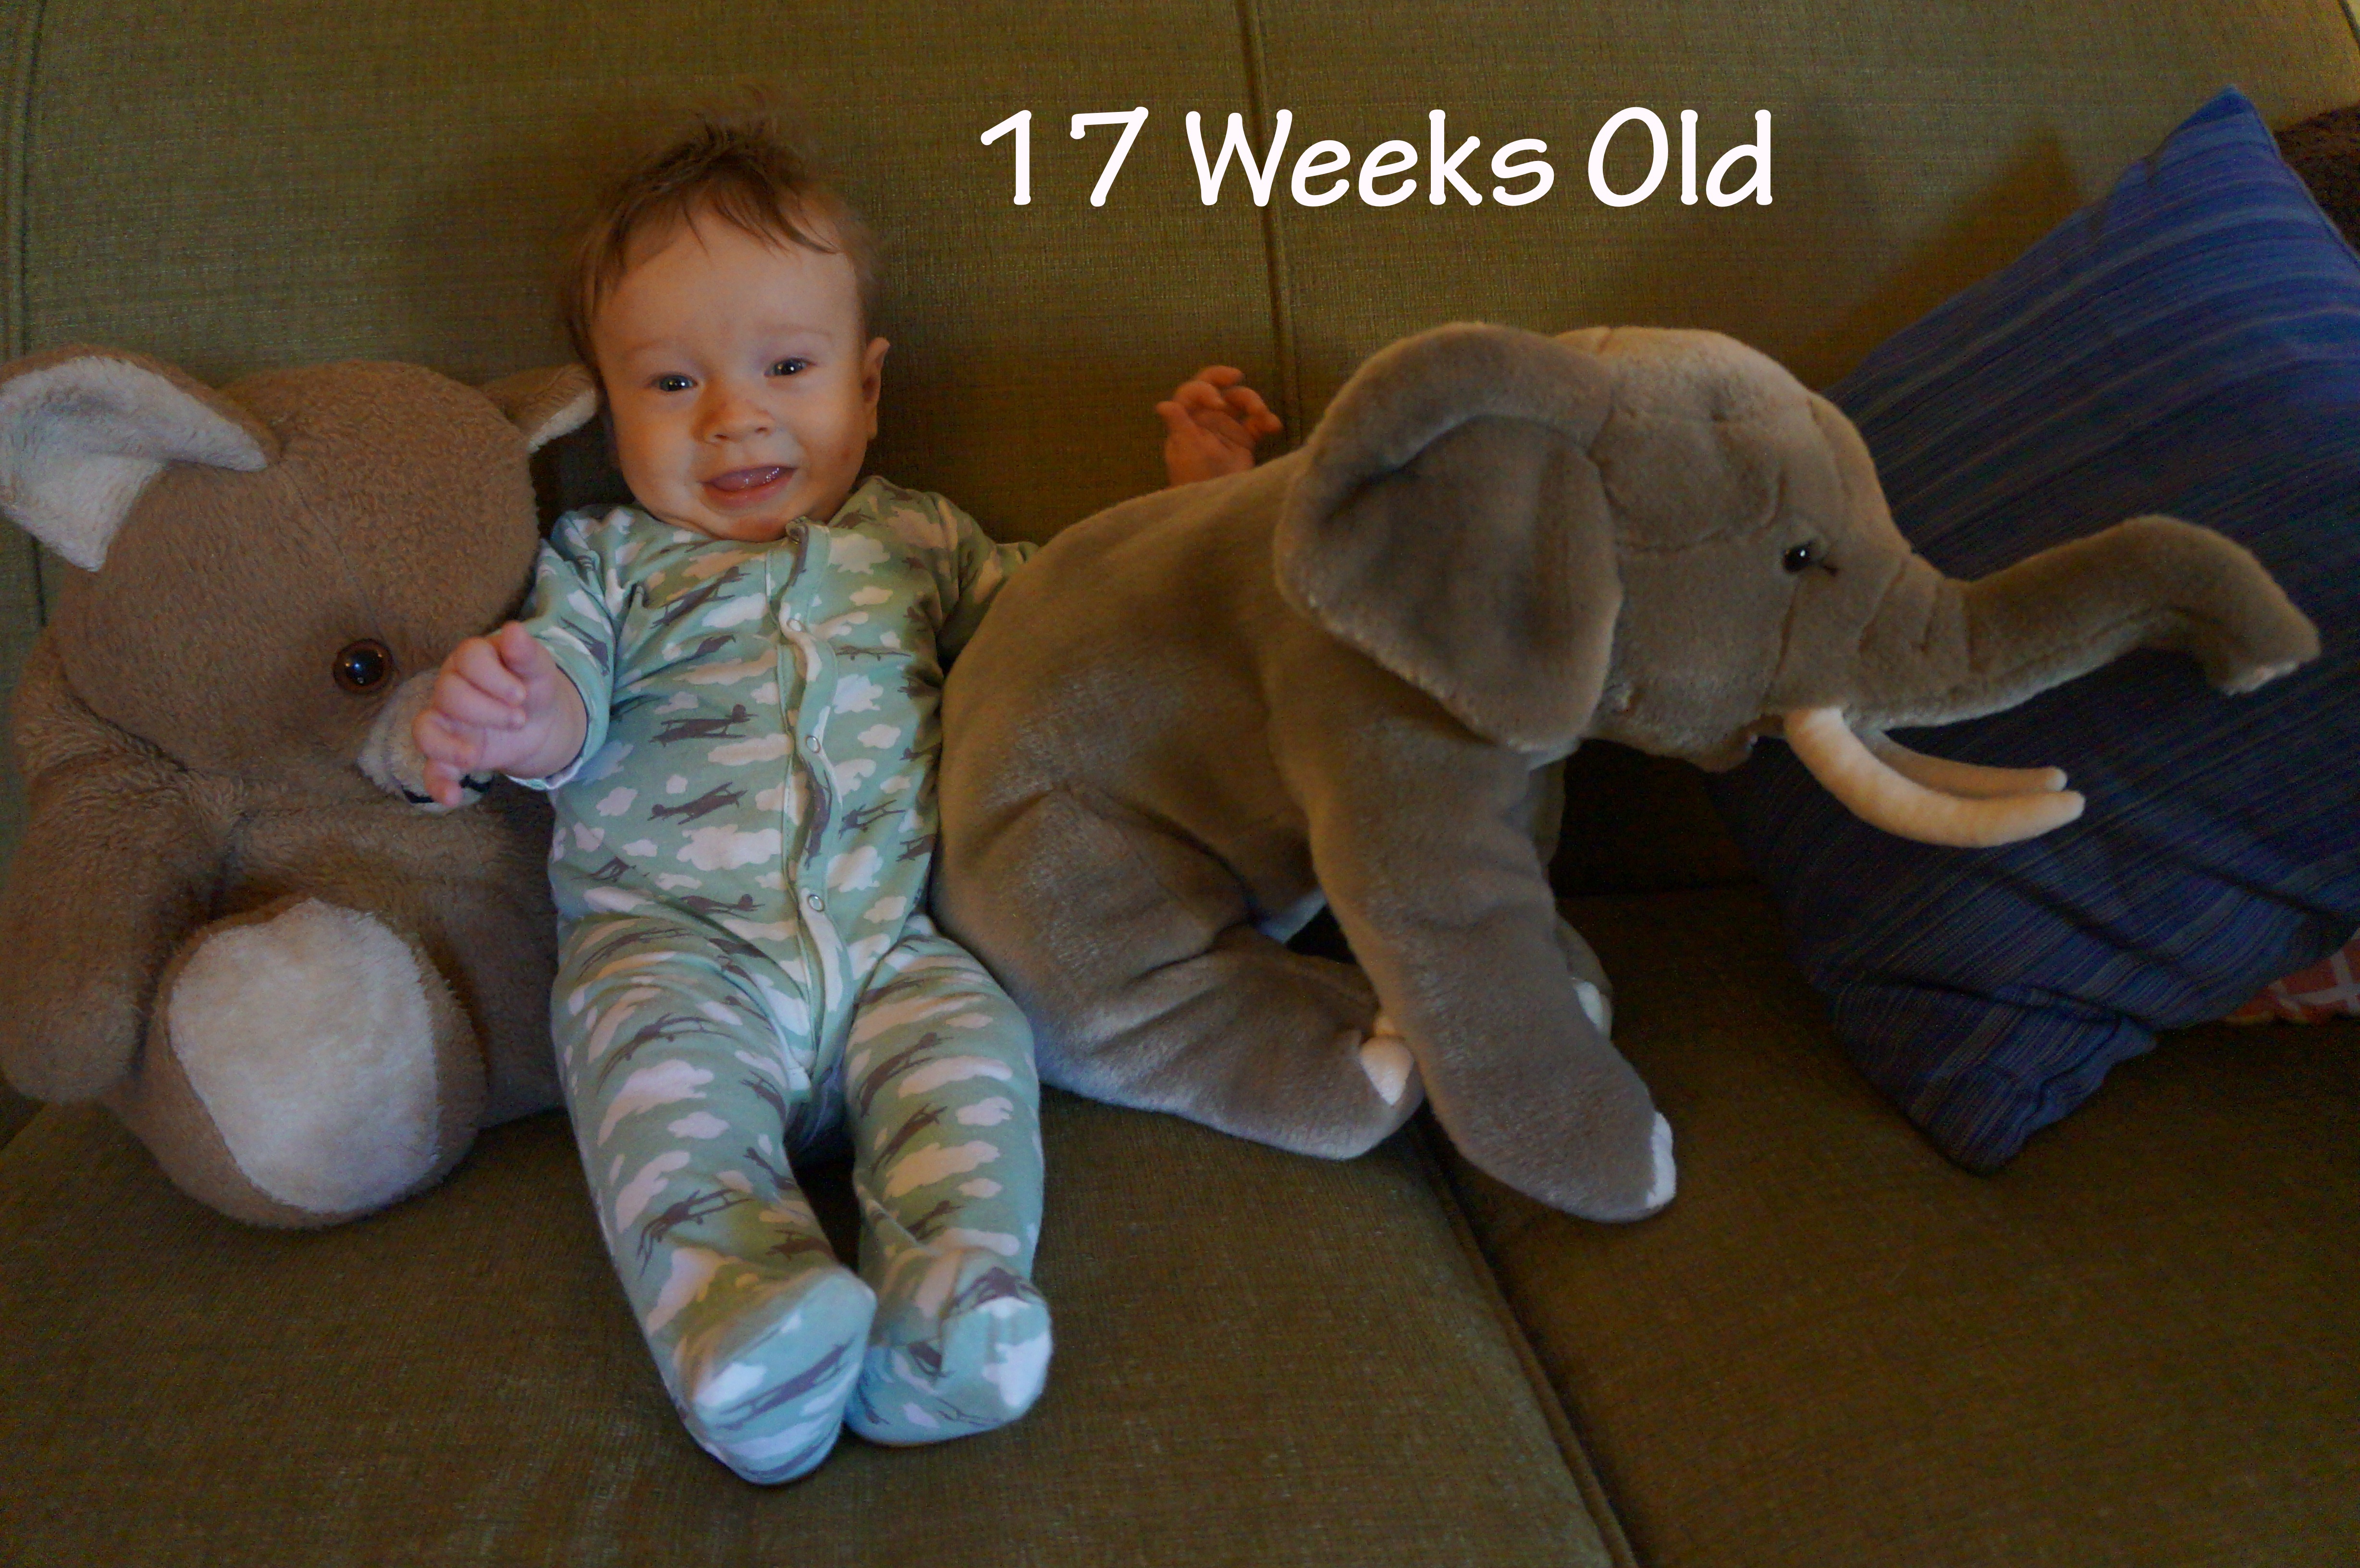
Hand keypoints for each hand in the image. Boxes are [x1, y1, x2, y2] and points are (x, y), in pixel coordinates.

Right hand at [412, 622, 587, 806]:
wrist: (539, 722)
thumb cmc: (533, 687)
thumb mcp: (539, 671)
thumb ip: (527, 654)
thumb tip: (515, 630)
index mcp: (472, 659)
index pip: (469, 658)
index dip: (494, 677)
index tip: (522, 694)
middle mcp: (450, 687)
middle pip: (449, 694)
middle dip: (486, 710)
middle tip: (520, 718)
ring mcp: (445, 721)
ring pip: (425, 729)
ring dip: (449, 745)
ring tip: (478, 756)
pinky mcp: (449, 753)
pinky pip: (431, 768)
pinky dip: (437, 784)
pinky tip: (452, 798)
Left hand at [1158, 365, 1280, 487]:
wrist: (1215, 505)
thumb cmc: (1195, 478)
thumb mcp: (1186, 451)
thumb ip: (1179, 425)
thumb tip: (1163, 405)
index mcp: (1187, 418)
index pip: (1193, 391)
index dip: (1205, 388)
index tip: (1218, 402)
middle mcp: (1205, 418)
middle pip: (1216, 388)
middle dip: (1225, 378)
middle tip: (1237, 376)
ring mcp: (1226, 428)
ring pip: (1239, 401)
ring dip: (1252, 401)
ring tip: (1262, 415)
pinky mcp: (1244, 440)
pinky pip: (1256, 423)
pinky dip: (1266, 421)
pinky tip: (1274, 427)